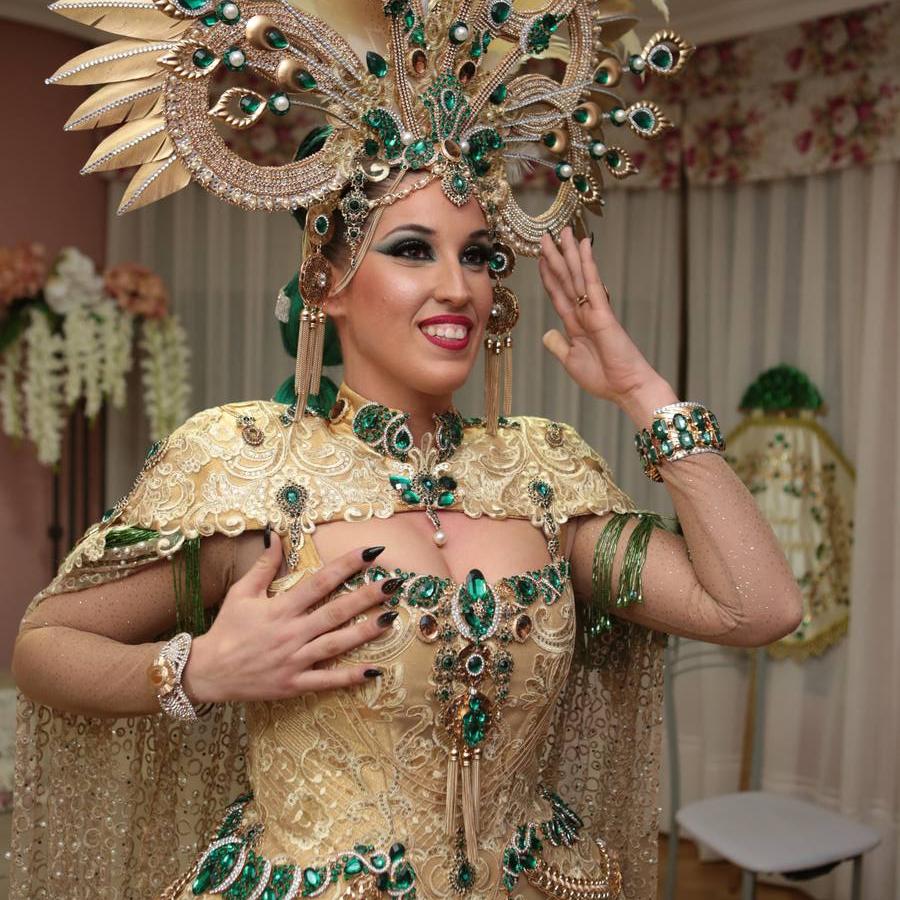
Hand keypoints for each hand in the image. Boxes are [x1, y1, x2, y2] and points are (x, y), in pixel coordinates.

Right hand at [183, 539, 397, 703]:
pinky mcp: (294, 684)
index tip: (370, 552)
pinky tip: (375, 670)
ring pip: (336, 644)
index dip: (346, 565)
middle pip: (335, 612)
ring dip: (364, 632)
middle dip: (366, 597)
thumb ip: (263, 564)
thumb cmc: (227, 629)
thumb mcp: (241, 592)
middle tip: (393, 584)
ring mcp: (294, 660)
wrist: (206, 672)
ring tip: (390, 619)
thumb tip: (275, 534)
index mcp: (280, 608)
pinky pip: (326, 681)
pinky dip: (350, 677)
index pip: (319, 582)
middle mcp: (291, 632)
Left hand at [538, 227, 667, 407]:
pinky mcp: (603, 313)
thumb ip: (559, 345)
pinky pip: (592, 284)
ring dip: (569, 253)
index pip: (559, 294)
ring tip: (562, 231)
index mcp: (576, 325)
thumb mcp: (571, 361)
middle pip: (566, 279)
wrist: (627, 389)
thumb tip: (547, 332)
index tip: (541, 258)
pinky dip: (587, 264)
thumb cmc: (604, 378)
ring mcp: (594, 311)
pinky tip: (583, 246)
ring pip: (578, 276)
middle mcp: (584, 313)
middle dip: (555, 257)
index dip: (549, 276)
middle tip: (546, 234)